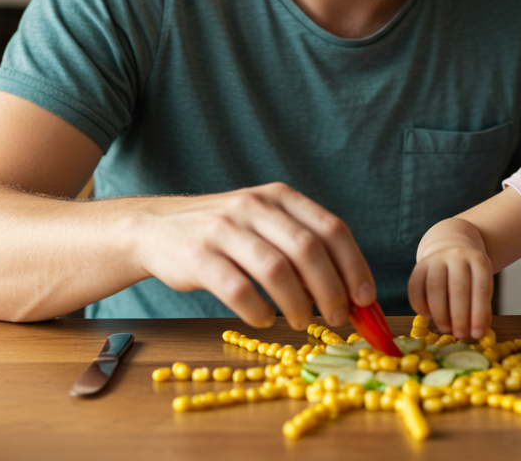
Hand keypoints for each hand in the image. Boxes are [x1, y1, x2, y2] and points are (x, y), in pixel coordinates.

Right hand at [135, 182, 374, 330]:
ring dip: (297, 304)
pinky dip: (258, 311)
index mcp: (279, 197)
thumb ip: (301, 247)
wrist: (154, 228)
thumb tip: (347, 293)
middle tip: (337, 318)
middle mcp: (254, 206)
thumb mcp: (264, 224)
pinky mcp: (197, 256)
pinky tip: (263, 320)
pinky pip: (237, 290)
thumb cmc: (223, 234)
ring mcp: (223, 229)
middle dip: (331, 290)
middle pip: (308, 249)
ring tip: (301, 323)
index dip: (355, 266)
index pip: (331, 228)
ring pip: (276, 269)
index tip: (365, 298)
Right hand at [408, 245, 493, 340]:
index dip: (479, 314)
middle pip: (457, 288)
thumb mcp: (482, 285)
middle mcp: (457, 255)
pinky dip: (420, 305)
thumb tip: (477, 333)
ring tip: (445, 329)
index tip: (477, 335)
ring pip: (435, 287)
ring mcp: (436, 258)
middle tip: (460, 335)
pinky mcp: (419, 265)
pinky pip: (415, 287)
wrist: (451, 248)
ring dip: (440, 313)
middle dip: (459, 317)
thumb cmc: (470, 276)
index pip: (481, 289)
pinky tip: (428, 317)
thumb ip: (482, 307)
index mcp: (478, 260)